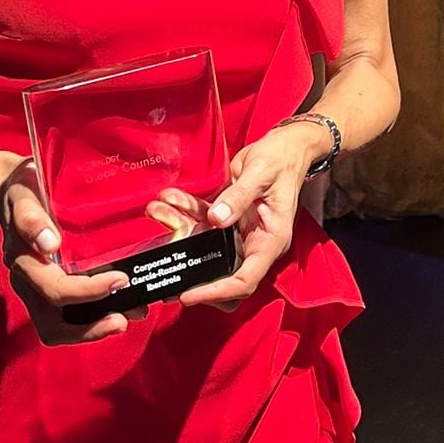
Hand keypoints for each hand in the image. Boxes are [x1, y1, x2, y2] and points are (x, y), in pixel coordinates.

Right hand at [0, 154, 146, 345]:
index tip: (120, 280)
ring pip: (62, 327)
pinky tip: (123, 304)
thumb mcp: (24, 194)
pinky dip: (95, 316)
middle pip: (54, 327)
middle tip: (123, 320)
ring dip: (95, 328)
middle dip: (89, 330)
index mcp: (24, 263)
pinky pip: (71, 315)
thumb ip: (31, 218)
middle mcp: (29, 283)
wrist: (15, 191)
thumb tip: (50, 243)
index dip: (88, 292)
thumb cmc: (22, 191)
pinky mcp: (52, 287)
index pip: (55, 291)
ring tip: (132, 314)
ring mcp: (39, 290)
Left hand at [167, 124, 319, 313]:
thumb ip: (238, 197)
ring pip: (205, 246)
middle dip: (191, 271)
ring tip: (157, 210)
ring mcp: (240, 233)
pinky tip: (169, 198)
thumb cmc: (281, 161)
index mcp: (270, 241)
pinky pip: (202, 223)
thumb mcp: (260, 174)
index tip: (188, 295)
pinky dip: (185, 211)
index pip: (244, 281)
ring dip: (179, 230)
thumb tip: (216, 219)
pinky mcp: (229, 219)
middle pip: (222, 275)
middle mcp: (255, 243)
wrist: (286, 147)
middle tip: (165, 269)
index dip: (215, 292)